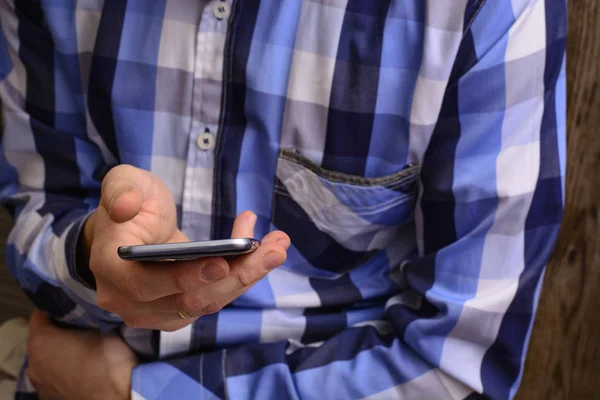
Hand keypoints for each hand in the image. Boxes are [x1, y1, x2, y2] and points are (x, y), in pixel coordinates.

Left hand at [27, 310, 135, 399]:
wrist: (118, 394)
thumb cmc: (109, 356)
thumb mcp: (100, 325)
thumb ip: (83, 316)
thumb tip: (84, 310)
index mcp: (40, 340)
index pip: (41, 313)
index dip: (58, 307)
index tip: (74, 306)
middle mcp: (33, 362)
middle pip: (41, 337)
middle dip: (57, 330)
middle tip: (80, 326)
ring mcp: (40, 382)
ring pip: (45, 357)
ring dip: (58, 350)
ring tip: (81, 347)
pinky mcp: (49, 395)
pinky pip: (51, 373)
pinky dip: (61, 368)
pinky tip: (80, 366)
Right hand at [85, 165, 289, 330]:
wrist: (130, 231)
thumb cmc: (130, 203)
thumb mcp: (123, 182)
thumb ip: (120, 189)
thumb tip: (124, 207)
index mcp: (111, 270)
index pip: (146, 284)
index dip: (184, 278)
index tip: (222, 262)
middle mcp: (129, 301)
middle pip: (188, 299)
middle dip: (237, 275)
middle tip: (274, 249)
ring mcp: (155, 312)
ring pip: (208, 303)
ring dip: (248, 276)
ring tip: (278, 246)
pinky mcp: (179, 313)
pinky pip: (214, 299)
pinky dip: (241, 276)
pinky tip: (263, 250)